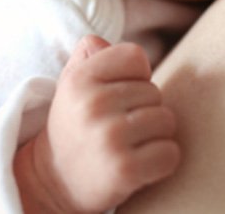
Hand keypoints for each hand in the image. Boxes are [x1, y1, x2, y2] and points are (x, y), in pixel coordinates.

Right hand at [15, 36, 179, 213]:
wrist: (54, 183)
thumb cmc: (75, 124)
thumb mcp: (73, 83)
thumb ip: (90, 54)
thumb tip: (99, 41)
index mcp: (80, 78)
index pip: (136, 56)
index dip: (135, 75)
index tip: (120, 94)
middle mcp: (93, 105)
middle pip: (155, 91)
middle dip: (145, 109)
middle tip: (120, 127)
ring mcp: (109, 137)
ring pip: (167, 120)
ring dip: (156, 135)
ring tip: (130, 144)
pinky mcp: (124, 169)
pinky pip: (170, 153)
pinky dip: (163, 160)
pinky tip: (140, 165)